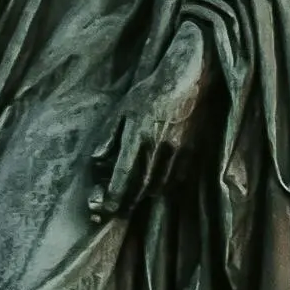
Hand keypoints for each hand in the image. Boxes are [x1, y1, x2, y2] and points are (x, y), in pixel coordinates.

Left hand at [88, 31, 213, 227]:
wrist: (188, 80)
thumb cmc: (150, 92)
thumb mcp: (122, 109)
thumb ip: (109, 137)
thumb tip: (97, 162)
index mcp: (138, 135)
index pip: (123, 175)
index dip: (113, 196)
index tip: (104, 209)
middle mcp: (158, 147)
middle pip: (140, 187)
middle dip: (126, 202)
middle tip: (115, 209)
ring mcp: (178, 152)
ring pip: (158, 185)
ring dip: (143, 194)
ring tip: (132, 196)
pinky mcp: (192, 152)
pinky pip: (175, 179)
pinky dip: (162, 185)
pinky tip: (154, 183)